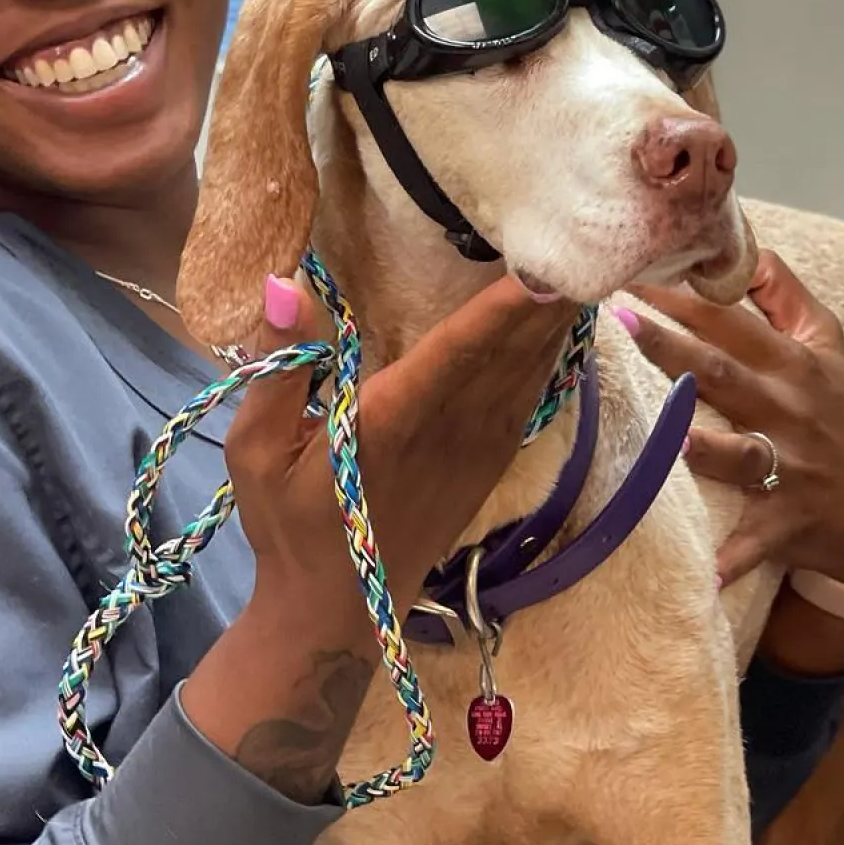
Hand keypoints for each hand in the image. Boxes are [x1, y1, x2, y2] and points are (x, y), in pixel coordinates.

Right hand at [182, 272, 575, 799]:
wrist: (335, 611)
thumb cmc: (288, 525)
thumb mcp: (255, 450)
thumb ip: (278, 367)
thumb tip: (284, 285)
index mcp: (389, 424)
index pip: (457, 352)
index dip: (503, 308)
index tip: (544, 262)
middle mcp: (447, 434)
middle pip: (510, 352)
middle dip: (549, 295)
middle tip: (589, 233)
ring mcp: (476, 451)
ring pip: (530, 371)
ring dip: (558, 319)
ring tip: (588, 260)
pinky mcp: (489, 462)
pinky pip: (530, 396)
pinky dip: (552, 354)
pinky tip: (567, 321)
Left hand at [620, 250, 843, 590]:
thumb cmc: (842, 416)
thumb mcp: (829, 346)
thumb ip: (785, 293)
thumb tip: (746, 243)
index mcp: (792, 363)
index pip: (730, 321)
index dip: (684, 294)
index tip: (632, 271)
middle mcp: (788, 410)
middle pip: (722, 374)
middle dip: (673, 348)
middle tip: (623, 321)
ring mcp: (788, 467)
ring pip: (739, 454)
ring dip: (702, 449)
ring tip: (664, 441)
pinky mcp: (787, 520)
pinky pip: (755, 541)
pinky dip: (734, 558)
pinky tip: (705, 574)